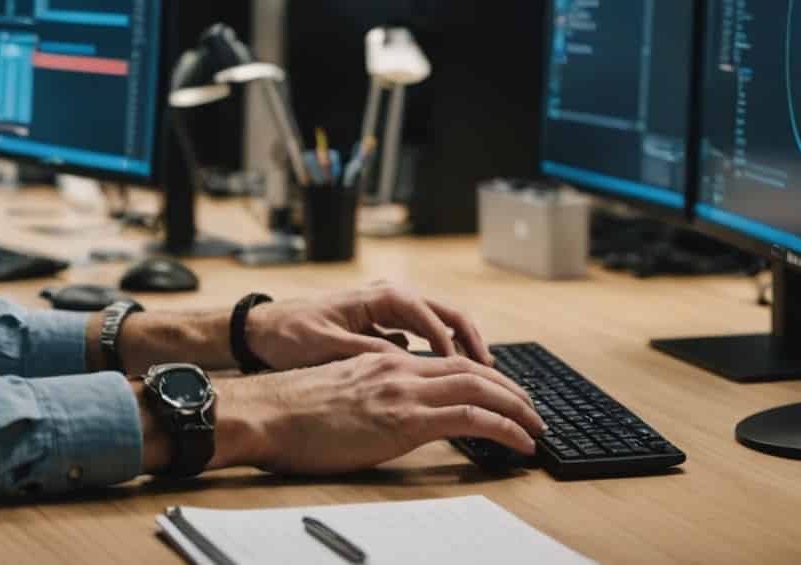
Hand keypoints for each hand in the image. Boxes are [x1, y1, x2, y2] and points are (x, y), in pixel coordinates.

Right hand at [209, 352, 542, 474]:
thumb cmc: (288, 411)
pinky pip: (471, 418)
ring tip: (536, 427)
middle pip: (471, 369)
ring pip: (480, 388)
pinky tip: (520, 441)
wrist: (264, 414)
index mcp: (381, 359)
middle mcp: (398, 367)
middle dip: (508, 389)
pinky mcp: (404, 420)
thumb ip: (366, 390)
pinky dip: (504, 427)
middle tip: (531, 410)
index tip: (498, 393)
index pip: (446, 361)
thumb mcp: (336, 390)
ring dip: (516, 407)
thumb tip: (382, 409)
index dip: (479, 375)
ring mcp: (403, 391)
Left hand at [243, 282, 492, 370]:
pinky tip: (452, 374)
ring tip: (485, 376)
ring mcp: (389, 309)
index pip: (430, 317)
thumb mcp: (328, 346)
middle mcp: (389, 296)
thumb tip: (404, 362)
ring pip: (440, 323)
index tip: (467, 371)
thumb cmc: (292, 335)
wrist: (264, 329)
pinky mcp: (384, 324)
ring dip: (463, 346)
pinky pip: (425, 334)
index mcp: (380, 296)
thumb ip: (367, 353)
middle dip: (472, 341)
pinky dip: (444, 350)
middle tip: (494, 373)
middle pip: (447, 313)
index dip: (451, 344)